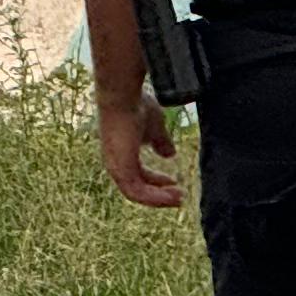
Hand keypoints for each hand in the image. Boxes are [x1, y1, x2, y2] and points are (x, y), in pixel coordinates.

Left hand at [98, 94, 180, 208]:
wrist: (124, 97)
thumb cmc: (137, 105)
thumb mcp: (155, 126)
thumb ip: (161, 141)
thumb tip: (170, 155)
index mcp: (122, 154)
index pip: (139, 175)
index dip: (156, 181)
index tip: (174, 181)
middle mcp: (116, 164)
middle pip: (137, 188)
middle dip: (159, 193)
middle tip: (179, 195)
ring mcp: (116, 167)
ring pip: (137, 194)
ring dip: (159, 199)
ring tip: (179, 198)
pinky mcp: (121, 170)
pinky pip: (138, 193)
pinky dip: (155, 197)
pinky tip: (173, 195)